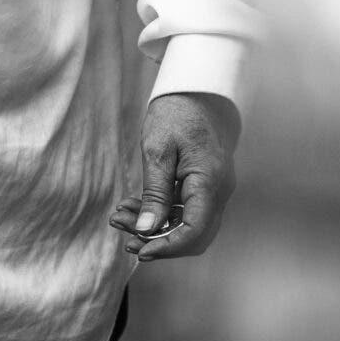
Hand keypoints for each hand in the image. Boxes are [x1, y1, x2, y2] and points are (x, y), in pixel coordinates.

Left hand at [109, 91, 240, 260]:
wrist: (196, 90)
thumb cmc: (177, 113)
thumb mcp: (158, 151)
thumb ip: (155, 194)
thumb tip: (146, 230)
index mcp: (210, 182)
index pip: (195, 232)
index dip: (168, 247)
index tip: (140, 250)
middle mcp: (219, 191)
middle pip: (194, 236)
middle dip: (159, 241)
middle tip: (124, 236)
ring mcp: (215, 190)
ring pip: (188, 225)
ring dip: (156, 227)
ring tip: (120, 217)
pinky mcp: (206, 186)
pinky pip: (187, 211)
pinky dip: (162, 214)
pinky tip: (134, 208)